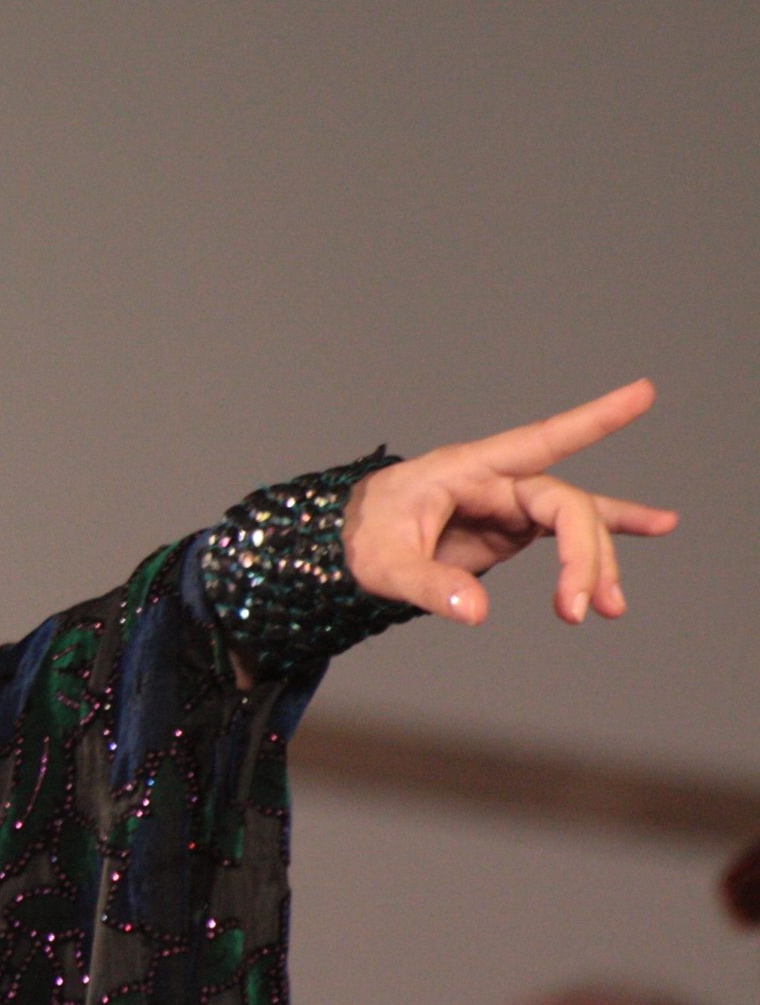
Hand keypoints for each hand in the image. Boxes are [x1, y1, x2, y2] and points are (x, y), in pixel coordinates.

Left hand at [342, 378, 677, 625]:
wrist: (346, 542)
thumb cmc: (360, 536)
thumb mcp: (382, 563)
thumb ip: (429, 584)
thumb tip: (477, 610)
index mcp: (466, 469)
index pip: (539, 440)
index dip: (592, 420)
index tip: (642, 393)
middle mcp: (497, 481)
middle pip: (565, 506)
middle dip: (582, 556)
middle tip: (581, 610)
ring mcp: (509, 504)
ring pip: (575, 525)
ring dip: (596, 564)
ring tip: (609, 608)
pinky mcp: (513, 527)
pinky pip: (570, 532)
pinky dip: (604, 541)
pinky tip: (657, 527)